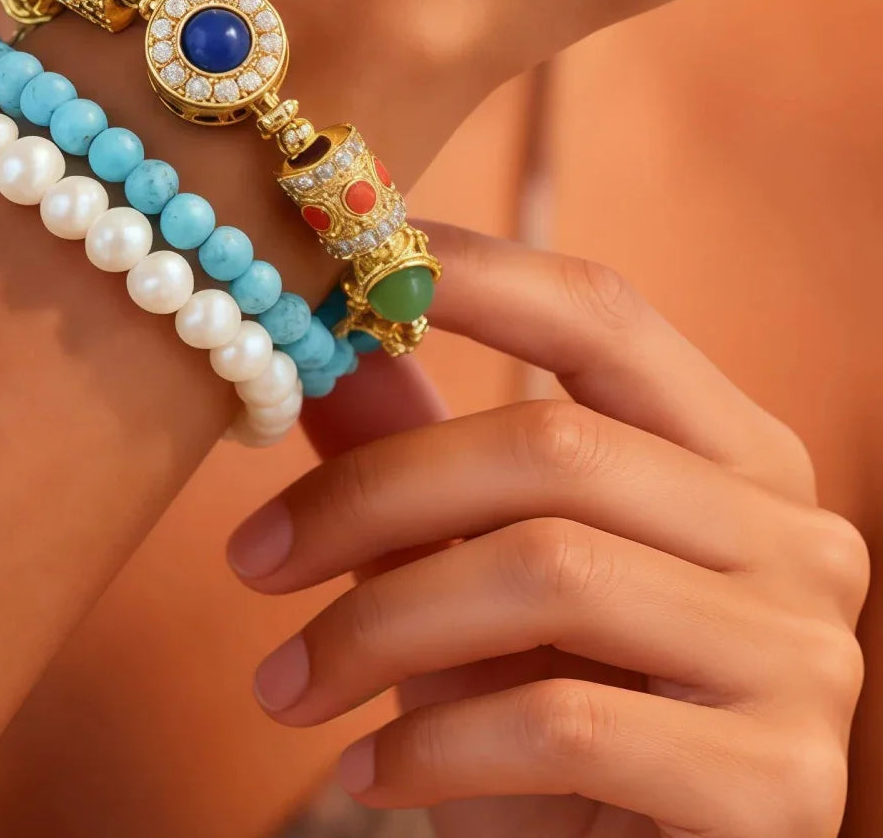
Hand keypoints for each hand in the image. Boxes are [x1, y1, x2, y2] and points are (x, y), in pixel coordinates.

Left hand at [227, 223, 868, 836]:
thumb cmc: (555, 714)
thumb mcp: (476, 573)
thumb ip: (420, 459)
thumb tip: (329, 351)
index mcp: (730, 452)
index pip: (602, 314)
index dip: (469, 273)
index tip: (333, 268)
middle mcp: (790, 532)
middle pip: (554, 446)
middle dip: (371, 495)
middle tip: (250, 557)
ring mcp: (804, 656)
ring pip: (550, 573)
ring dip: (377, 629)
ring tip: (283, 687)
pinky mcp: (782, 786)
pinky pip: (564, 726)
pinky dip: (432, 748)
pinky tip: (368, 777)